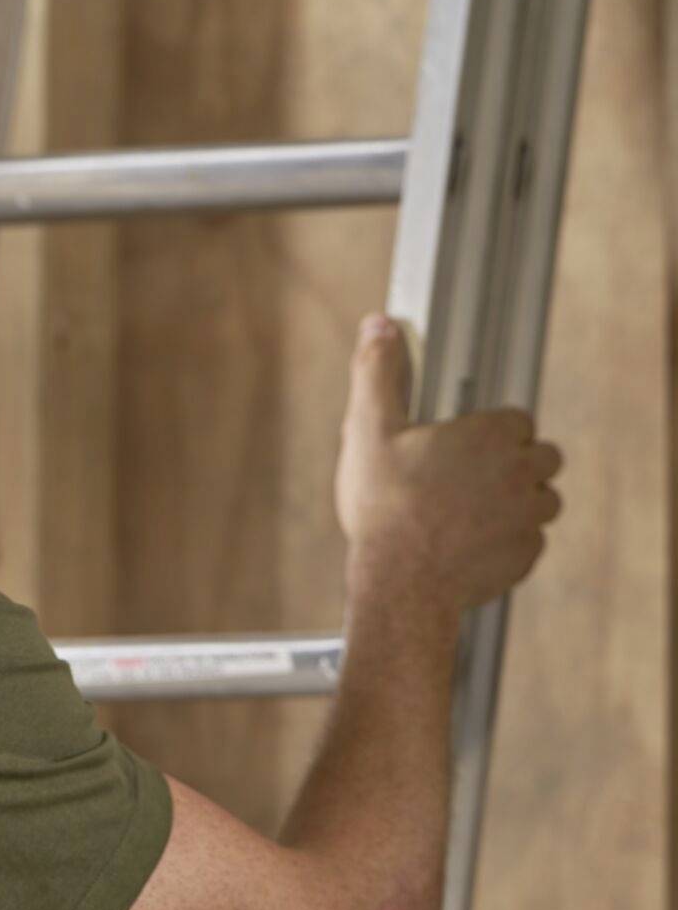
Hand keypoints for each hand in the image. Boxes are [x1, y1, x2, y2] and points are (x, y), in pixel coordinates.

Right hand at [334, 312, 563, 612]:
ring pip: (540, 500)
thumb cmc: (383, 508)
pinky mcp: (526, 556)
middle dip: (511, 467)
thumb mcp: (368, 432)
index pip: (516, 421)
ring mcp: (529, 516)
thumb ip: (377, 374)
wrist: (399, 584)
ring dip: (514, 505)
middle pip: (539, 458)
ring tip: (466, 518)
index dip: (487, 434)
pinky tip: (468, 549)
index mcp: (493, 434)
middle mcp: (524, 470)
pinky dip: (505, 544)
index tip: (458, 450)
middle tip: (463, 485)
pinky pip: (528, 542)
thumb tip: (378, 325)